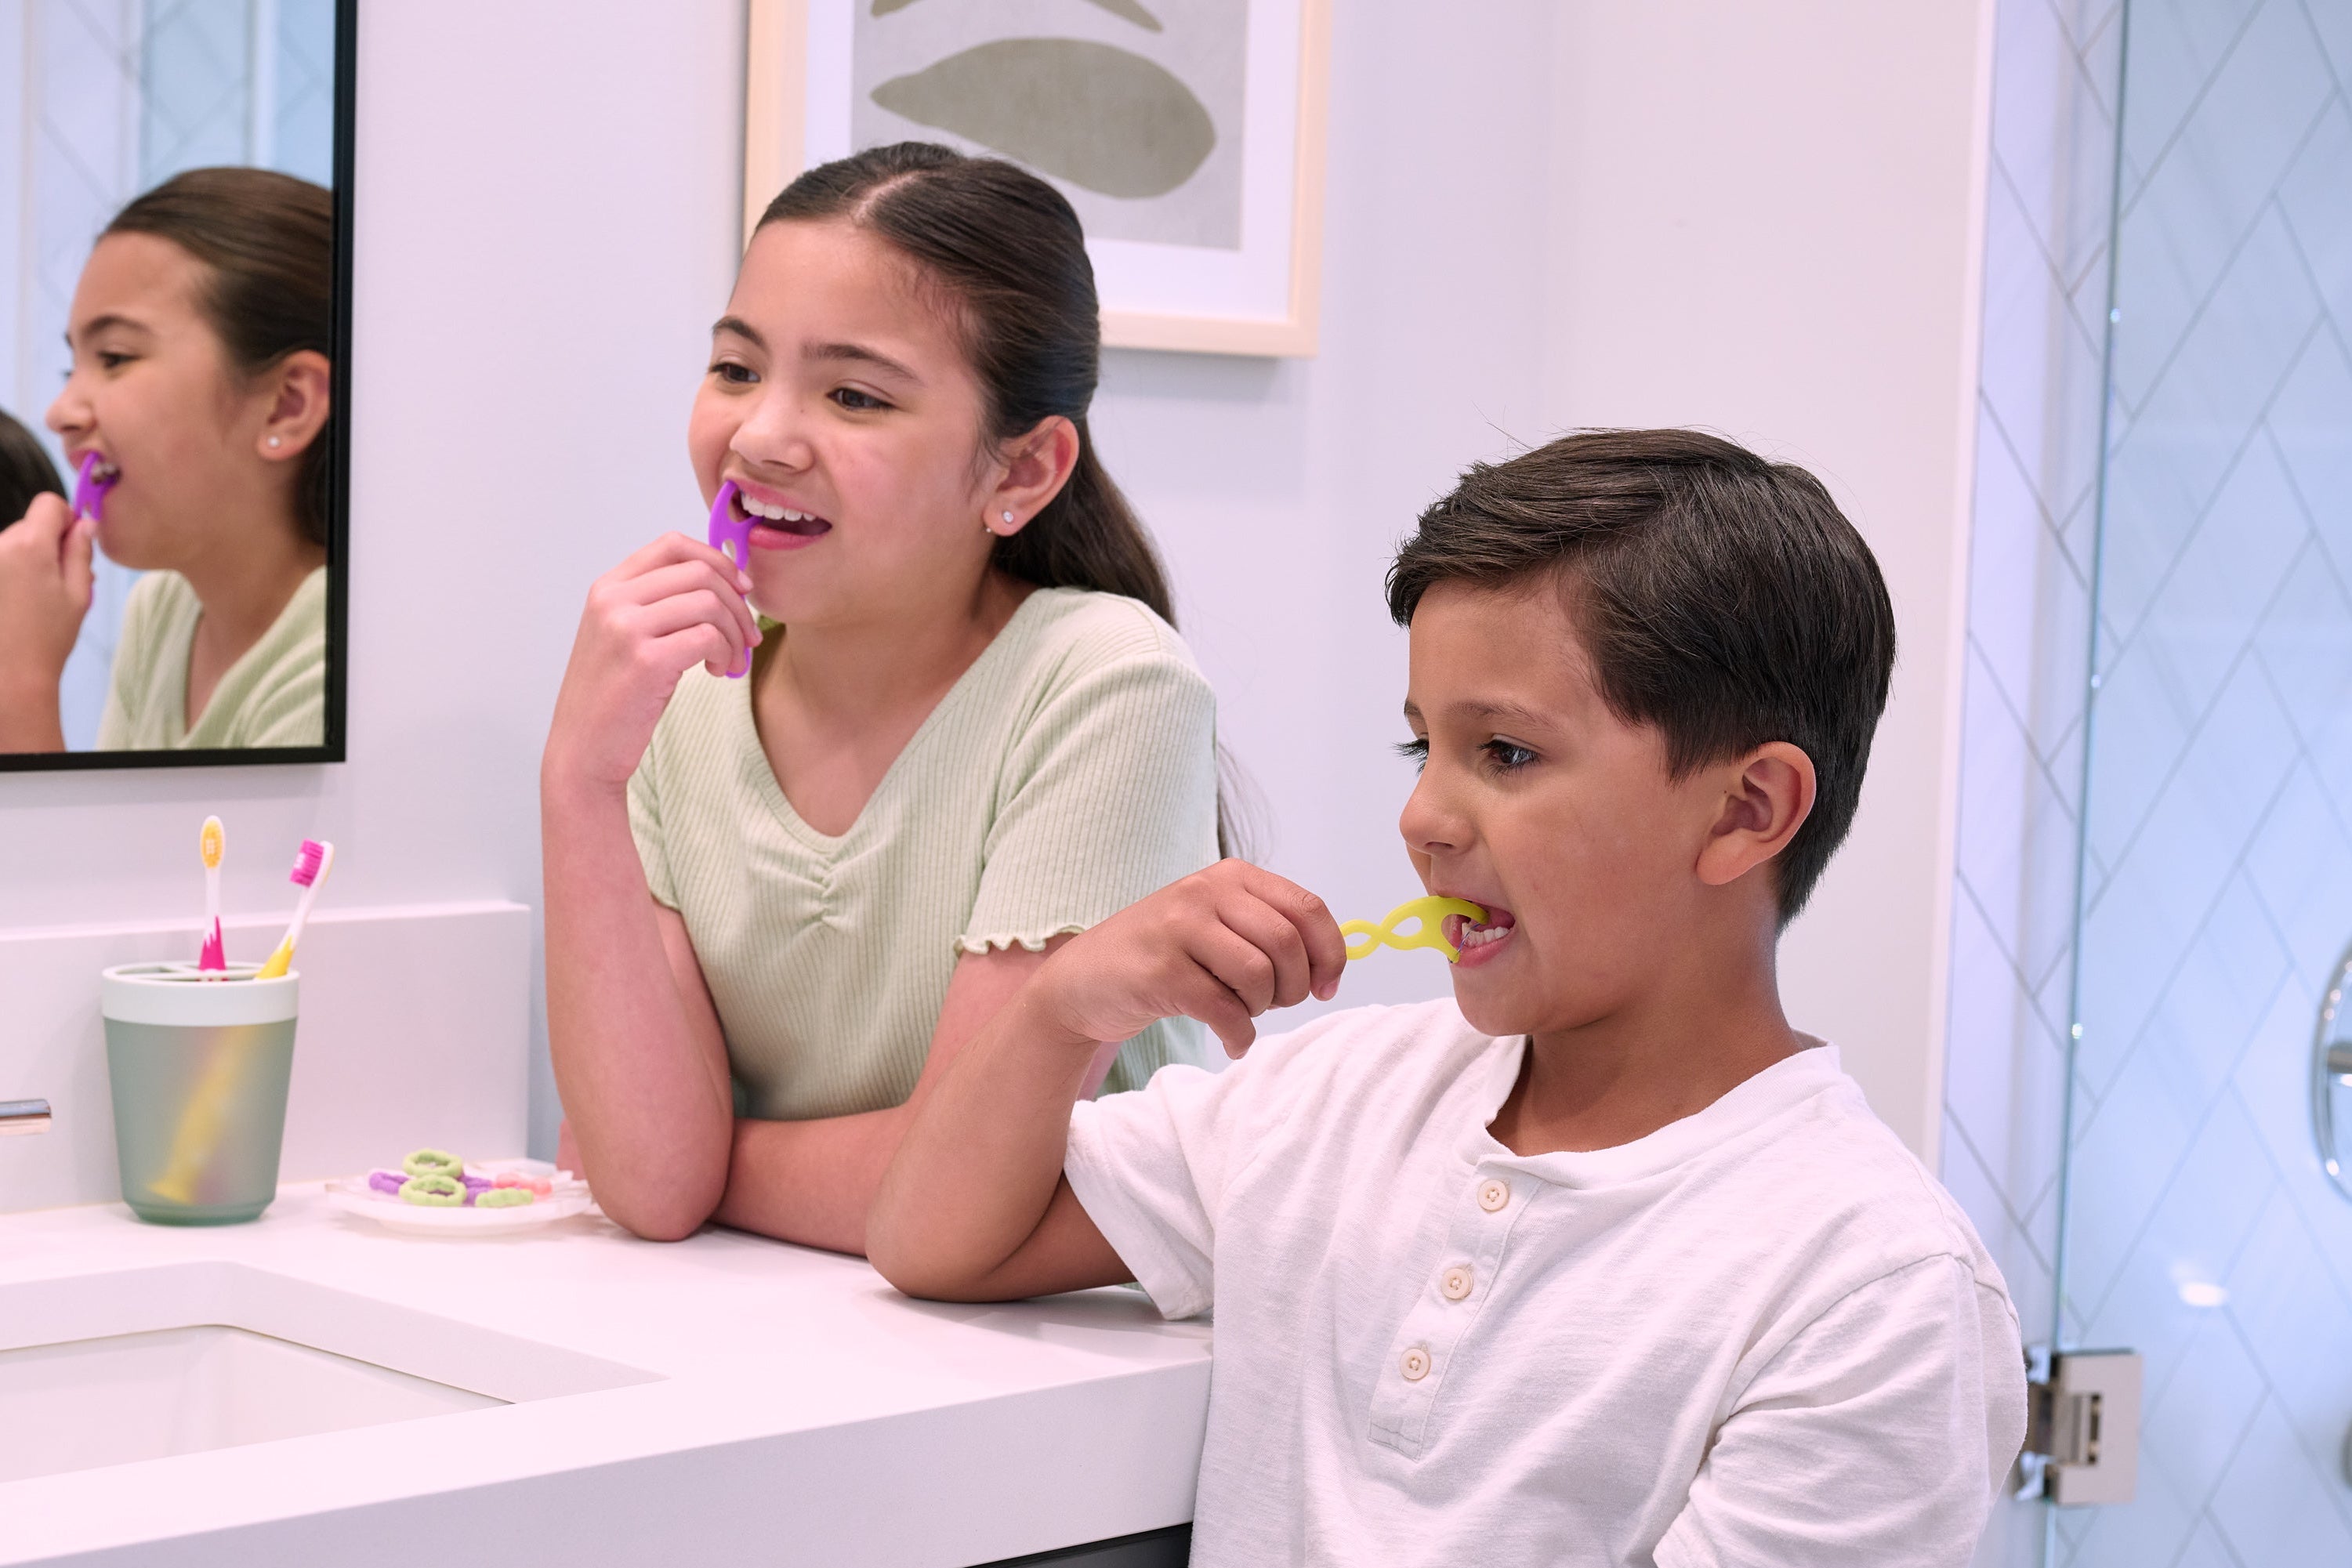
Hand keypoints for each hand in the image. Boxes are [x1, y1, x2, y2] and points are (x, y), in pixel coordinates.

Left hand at [0, 494, 93, 704]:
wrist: (10, 673)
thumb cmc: (49, 636)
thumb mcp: (78, 593)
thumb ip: (81, 552)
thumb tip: (85, 524)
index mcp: (30, 546)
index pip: (48, 503)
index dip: (66, 518)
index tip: (74, 544)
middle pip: (29, 524)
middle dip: (47, 543)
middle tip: (61, 580)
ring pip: (12, 543)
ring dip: (27, 560)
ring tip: (36, 597)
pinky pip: (0, 560)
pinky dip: (11, 573)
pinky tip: (17, 602)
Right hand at [544, 532, 760, 791]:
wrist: (583, 749)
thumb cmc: (614, 696)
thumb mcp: (625, 635)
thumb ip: (658, 603)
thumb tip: (723, 581)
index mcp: (608, 587)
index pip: (672, 545)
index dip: (718, 561)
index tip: (742, 590)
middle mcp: (613, 599)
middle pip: (699, 572)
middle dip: (737, 604)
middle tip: (746, 637)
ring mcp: (626, 627)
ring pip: (710, 603)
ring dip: (735, 633)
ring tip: (730, 661)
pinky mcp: (646, 659)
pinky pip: (708, 636)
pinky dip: (725, 652)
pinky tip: (716, 671)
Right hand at [1026, 860, 1348, 1057]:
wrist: (1082, 982)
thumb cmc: (1163, 957)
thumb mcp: (1216, 925)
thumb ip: (1268, 931)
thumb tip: (1330, 967)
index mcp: (1230, 876)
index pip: (1308, 908)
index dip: (1330, 954)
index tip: (1326, 988)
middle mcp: (1205, 891)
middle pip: (1287, 946)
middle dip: (1293, 990)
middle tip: (1271, 1006)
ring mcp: (1179, 928)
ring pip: (1259, 977)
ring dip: (1261, 1011)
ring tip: (1241, 1016)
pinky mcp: (1160, 971)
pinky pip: (1226, 1010)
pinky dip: (1239, 1036)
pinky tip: (1231, 1041)